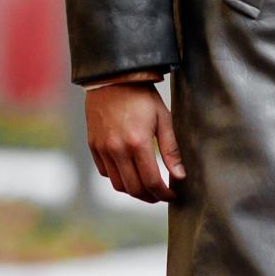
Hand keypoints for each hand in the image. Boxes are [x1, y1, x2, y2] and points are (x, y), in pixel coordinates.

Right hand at [85, 82, 185, 201]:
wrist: (113, 78)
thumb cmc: (142, 96)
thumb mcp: (162, 117)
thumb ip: (171, 149)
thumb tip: (180, 176)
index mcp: (138, 142)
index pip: (151, 181)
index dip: (163, 194)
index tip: (172, 196)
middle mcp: (118, 149)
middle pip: (134, 188)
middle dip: (150, 197)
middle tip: (161, 195)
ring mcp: (103, 149)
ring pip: (118, 184)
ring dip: (134, 191)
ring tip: (147, 188)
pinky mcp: (93, 146)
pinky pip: (106, 172)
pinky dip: (118, 178)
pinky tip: (129, 172)